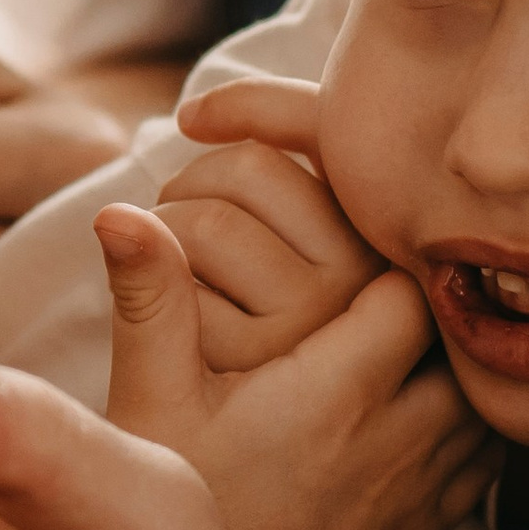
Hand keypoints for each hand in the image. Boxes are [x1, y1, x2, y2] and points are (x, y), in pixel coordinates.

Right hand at [98, 203, 497, 529]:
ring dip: (455, 362)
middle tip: (383, 286)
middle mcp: (399, 435)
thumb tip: (121, 213)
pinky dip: (467, 419)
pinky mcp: (433, 526)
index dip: (383, 256)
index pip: (407, 289)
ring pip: (484, 394)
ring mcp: (426, 486)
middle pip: (461, 337)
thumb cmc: (177, 517)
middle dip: (430, 306)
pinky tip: (424, 406)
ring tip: (408, 343)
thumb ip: (148, 304)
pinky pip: (486, 453)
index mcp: (336, 392)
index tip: (348, 247)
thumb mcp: (149, 405)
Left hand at [156, 76, 382, 370]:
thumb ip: (281, 134)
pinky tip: (165, 311)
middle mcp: (362, 272)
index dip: (244, 105)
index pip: (310, 119)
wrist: (224, 425)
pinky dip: (150, 280)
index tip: (193, 118)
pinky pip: (175, 281)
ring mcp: (313, 316)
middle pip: (248, 168)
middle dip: (188, 182)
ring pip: (208, 221)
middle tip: (173, 218)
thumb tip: (190, 114)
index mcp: (378, 226)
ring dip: (160, 228)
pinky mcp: (255, 355)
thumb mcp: (292, 213)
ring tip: (164, 261)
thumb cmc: (257, 304)